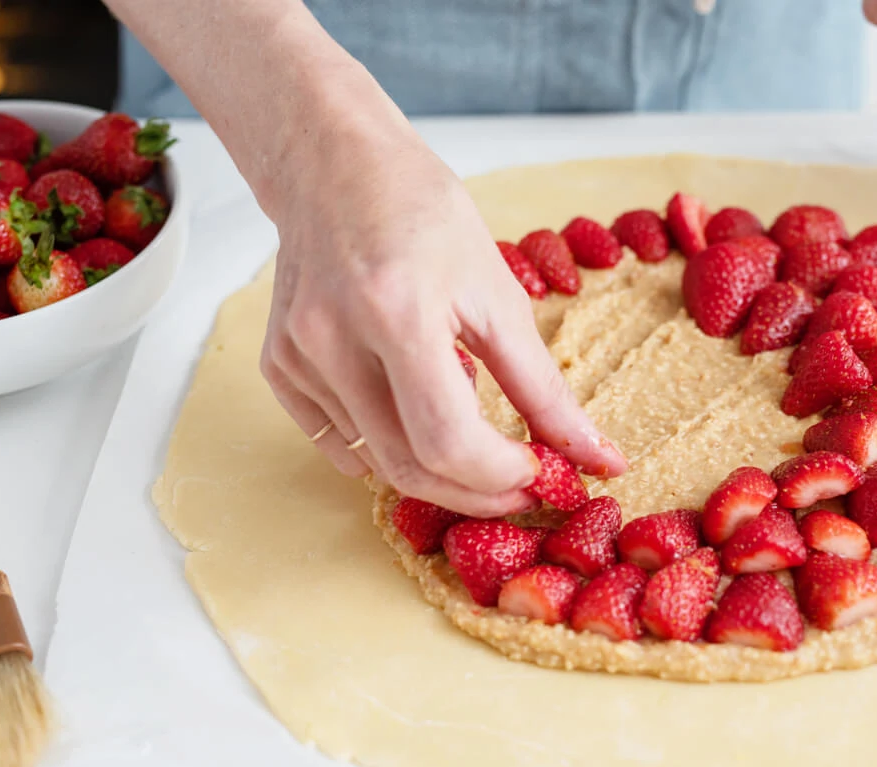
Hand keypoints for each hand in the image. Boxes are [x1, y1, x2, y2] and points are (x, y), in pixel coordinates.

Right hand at [258, 107, 626, 517]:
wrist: (332, 164)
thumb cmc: (422, 213)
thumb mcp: (499, 293)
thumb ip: (544, 387)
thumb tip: (597, 457)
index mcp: (397, 311)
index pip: (449, 441)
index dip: (501, 475)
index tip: (540, 472)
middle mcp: (333, 339)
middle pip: (408, 468)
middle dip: (475, 492)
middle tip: (518, 484)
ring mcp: (296, 357)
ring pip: (374, 464)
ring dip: (435, 470)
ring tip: (470, 432)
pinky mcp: (278, 367)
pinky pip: (339, 444)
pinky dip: (387, 449)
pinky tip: (414, 414)